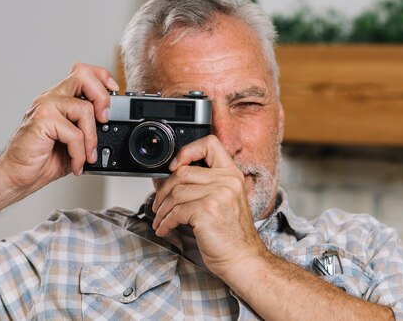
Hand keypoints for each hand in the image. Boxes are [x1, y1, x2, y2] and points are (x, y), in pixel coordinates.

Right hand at [0, 63, 117, 198]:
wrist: (18, 175)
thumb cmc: (43, 158)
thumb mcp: (75, 142)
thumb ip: (90, 129)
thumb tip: (112, 126)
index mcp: (59, 98)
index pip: (82, 72)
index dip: (102, 76)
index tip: (114, 90)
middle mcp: (51, 98)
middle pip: (83, 76)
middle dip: (102, 97)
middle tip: (104, 120)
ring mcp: (45, 107)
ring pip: (84, 109)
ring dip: (92, 138)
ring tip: (87, 156)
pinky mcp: (41, 121)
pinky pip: (74, 133)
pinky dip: (80, 153)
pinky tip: (76, 163)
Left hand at [151, 135, 268, 277]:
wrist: (243, 258)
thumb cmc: (233, 235)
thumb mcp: (225, 201)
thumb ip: (207, 185)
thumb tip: (172, 178)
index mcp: (232, 174)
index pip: (210, 144)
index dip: (188, 151)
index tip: (176, 165)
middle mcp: (227, 181)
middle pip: (183, 172)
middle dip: (164, 189)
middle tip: (159, 203)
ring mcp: (218, 195)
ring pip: (176, 192)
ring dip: (162, 209)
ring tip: (161, 219)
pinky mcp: (207, 211)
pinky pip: (176, 211)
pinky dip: (165, 222)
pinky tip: (165, 228)